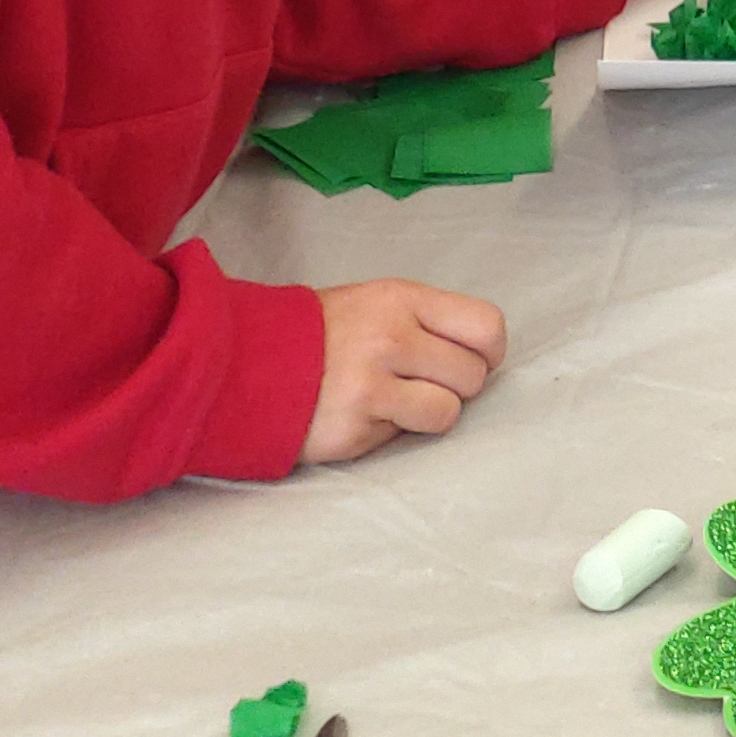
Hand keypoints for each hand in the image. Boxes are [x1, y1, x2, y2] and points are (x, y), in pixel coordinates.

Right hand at [303, 278, 505, 462]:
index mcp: (402, 300)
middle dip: (456, 384)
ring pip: (447, 413)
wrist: (246, 364)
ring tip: (395, 400)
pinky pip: (403, 437)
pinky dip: (390, 430)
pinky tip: (361, 414)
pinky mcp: (354, 431)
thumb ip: (426, 321)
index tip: (476, 360)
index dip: (489, 351)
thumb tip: (481, 352)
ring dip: (429, 413)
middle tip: (422, 381)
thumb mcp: (376, 303)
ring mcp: (370, 388)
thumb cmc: (321, 334)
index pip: (486, 326)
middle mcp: (390, 339)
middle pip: (473, 375)